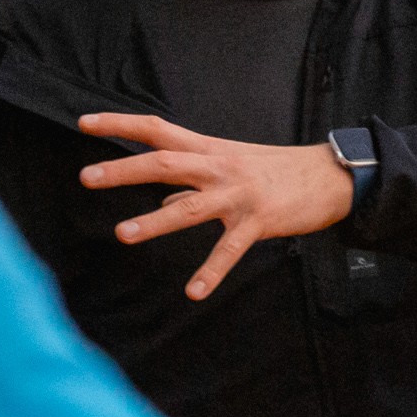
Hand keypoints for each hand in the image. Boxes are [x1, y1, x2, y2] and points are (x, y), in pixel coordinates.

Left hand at [78, 113, 353, 298]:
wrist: (332, 176)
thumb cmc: (275, 170)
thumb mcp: (230, 165)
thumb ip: (192, 183)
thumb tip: (161, 200)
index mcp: (207, 149)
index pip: (155, 129)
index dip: (119, 124)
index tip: (84, 123)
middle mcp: (218, 167)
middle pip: (163, 163)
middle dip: (123, 170)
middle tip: (86, 177)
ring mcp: (237, 194)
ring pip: (189, 207)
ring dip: (154, 221)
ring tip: (122, 234)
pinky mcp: (259, 221)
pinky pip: (229, 250)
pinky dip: (211, 272)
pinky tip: (192, 292)